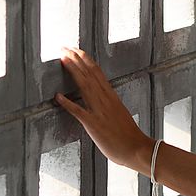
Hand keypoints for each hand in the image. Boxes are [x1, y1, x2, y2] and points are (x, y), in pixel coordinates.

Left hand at [55, 47, 153, 171]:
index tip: (76, 49)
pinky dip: (67, 103)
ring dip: (73, 71)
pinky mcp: (94, 124)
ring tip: (62, 59)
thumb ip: (109, 104)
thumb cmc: (129, 135)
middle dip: (76, 59)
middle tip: (64, 47)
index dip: (85, 59)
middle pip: (89, 73)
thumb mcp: (119, 113)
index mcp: (112, 95)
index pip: (97, 71)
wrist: (137, 148)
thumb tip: (101, 98)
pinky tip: (57, 96)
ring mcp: (100, 110)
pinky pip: (79, 111)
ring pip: (85, 85)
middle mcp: (106, 99)